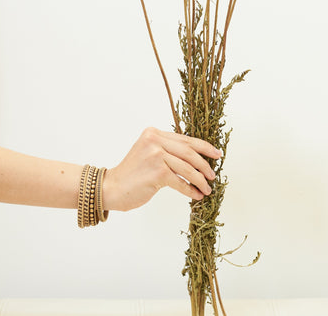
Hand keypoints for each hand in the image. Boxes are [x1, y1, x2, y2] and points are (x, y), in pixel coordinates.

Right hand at [103, 127, 221, 211]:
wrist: (111, 188)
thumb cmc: (133, 173)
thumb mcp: (149, 152)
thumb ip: (167, 149)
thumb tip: (196, 156)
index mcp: (154, 133)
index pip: (185, 139)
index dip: (204, 147)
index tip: (216, 153)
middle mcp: (155, 141)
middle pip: (189, 151)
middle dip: (204, 164)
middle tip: (213, 174)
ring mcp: (156, 155)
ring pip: (187, 167)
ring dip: (200, 179)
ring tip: (207, 188)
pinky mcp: (157, 172)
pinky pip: (180, 181)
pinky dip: (190, 189)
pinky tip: (196, 195)